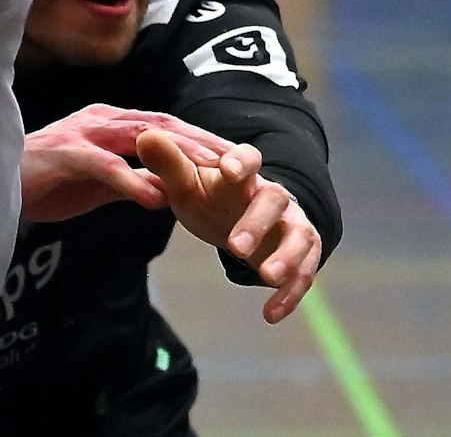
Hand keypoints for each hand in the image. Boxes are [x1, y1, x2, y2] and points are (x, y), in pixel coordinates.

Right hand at [21, 104, 232, 223]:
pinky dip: (130, 180)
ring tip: (212, 173)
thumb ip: (134, 179)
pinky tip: (155, 199)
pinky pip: (103, 165)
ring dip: (179, 153)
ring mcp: (81, 133)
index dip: (205, 140)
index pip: (168, 127)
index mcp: (111, 123)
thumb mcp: (101, 182)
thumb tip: (172, 190)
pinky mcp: (63, 154)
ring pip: (140, 137)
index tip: (242, 159)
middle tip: (242, 161)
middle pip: (162, 125)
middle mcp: (100, 119)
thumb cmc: (47, 182)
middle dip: (204, 141)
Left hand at [136, 130, 321, 323]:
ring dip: (287, 257)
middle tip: (235, 247)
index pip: (248, 157)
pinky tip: (270, 315)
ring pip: (300, 237)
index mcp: (241, 173)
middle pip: (275, 200)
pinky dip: (290, 294)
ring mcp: (291, 224)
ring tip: (266, 277)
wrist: (235, 218)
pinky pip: (304, 273)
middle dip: (258, 222)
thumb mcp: (183, 184)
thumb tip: (146, 136)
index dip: (241, 162)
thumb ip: (168, 164)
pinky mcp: (301, 254)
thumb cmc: (207, 197)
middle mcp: (272, 196)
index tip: (230, 171)